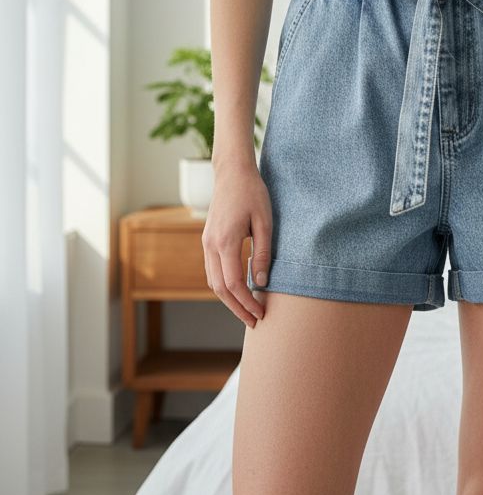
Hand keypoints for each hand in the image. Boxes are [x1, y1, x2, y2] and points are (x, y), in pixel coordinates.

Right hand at [202, 160, 272, 328]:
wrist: (232, 172)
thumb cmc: (253, 193)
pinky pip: (212, 270)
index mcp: (225, 241)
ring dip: (229, 300)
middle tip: (255, 322)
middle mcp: (210, 245)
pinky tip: (238, 292)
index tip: (261, 314)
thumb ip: (263, 253)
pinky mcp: (207, 240)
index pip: (233, 284)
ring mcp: (206, 243)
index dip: (247, 303)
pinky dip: (223, 286)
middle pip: (219, 288)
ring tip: (247, 311)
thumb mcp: (265, 222)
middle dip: (237, 308)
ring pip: (212, 281)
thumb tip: (260, 282)